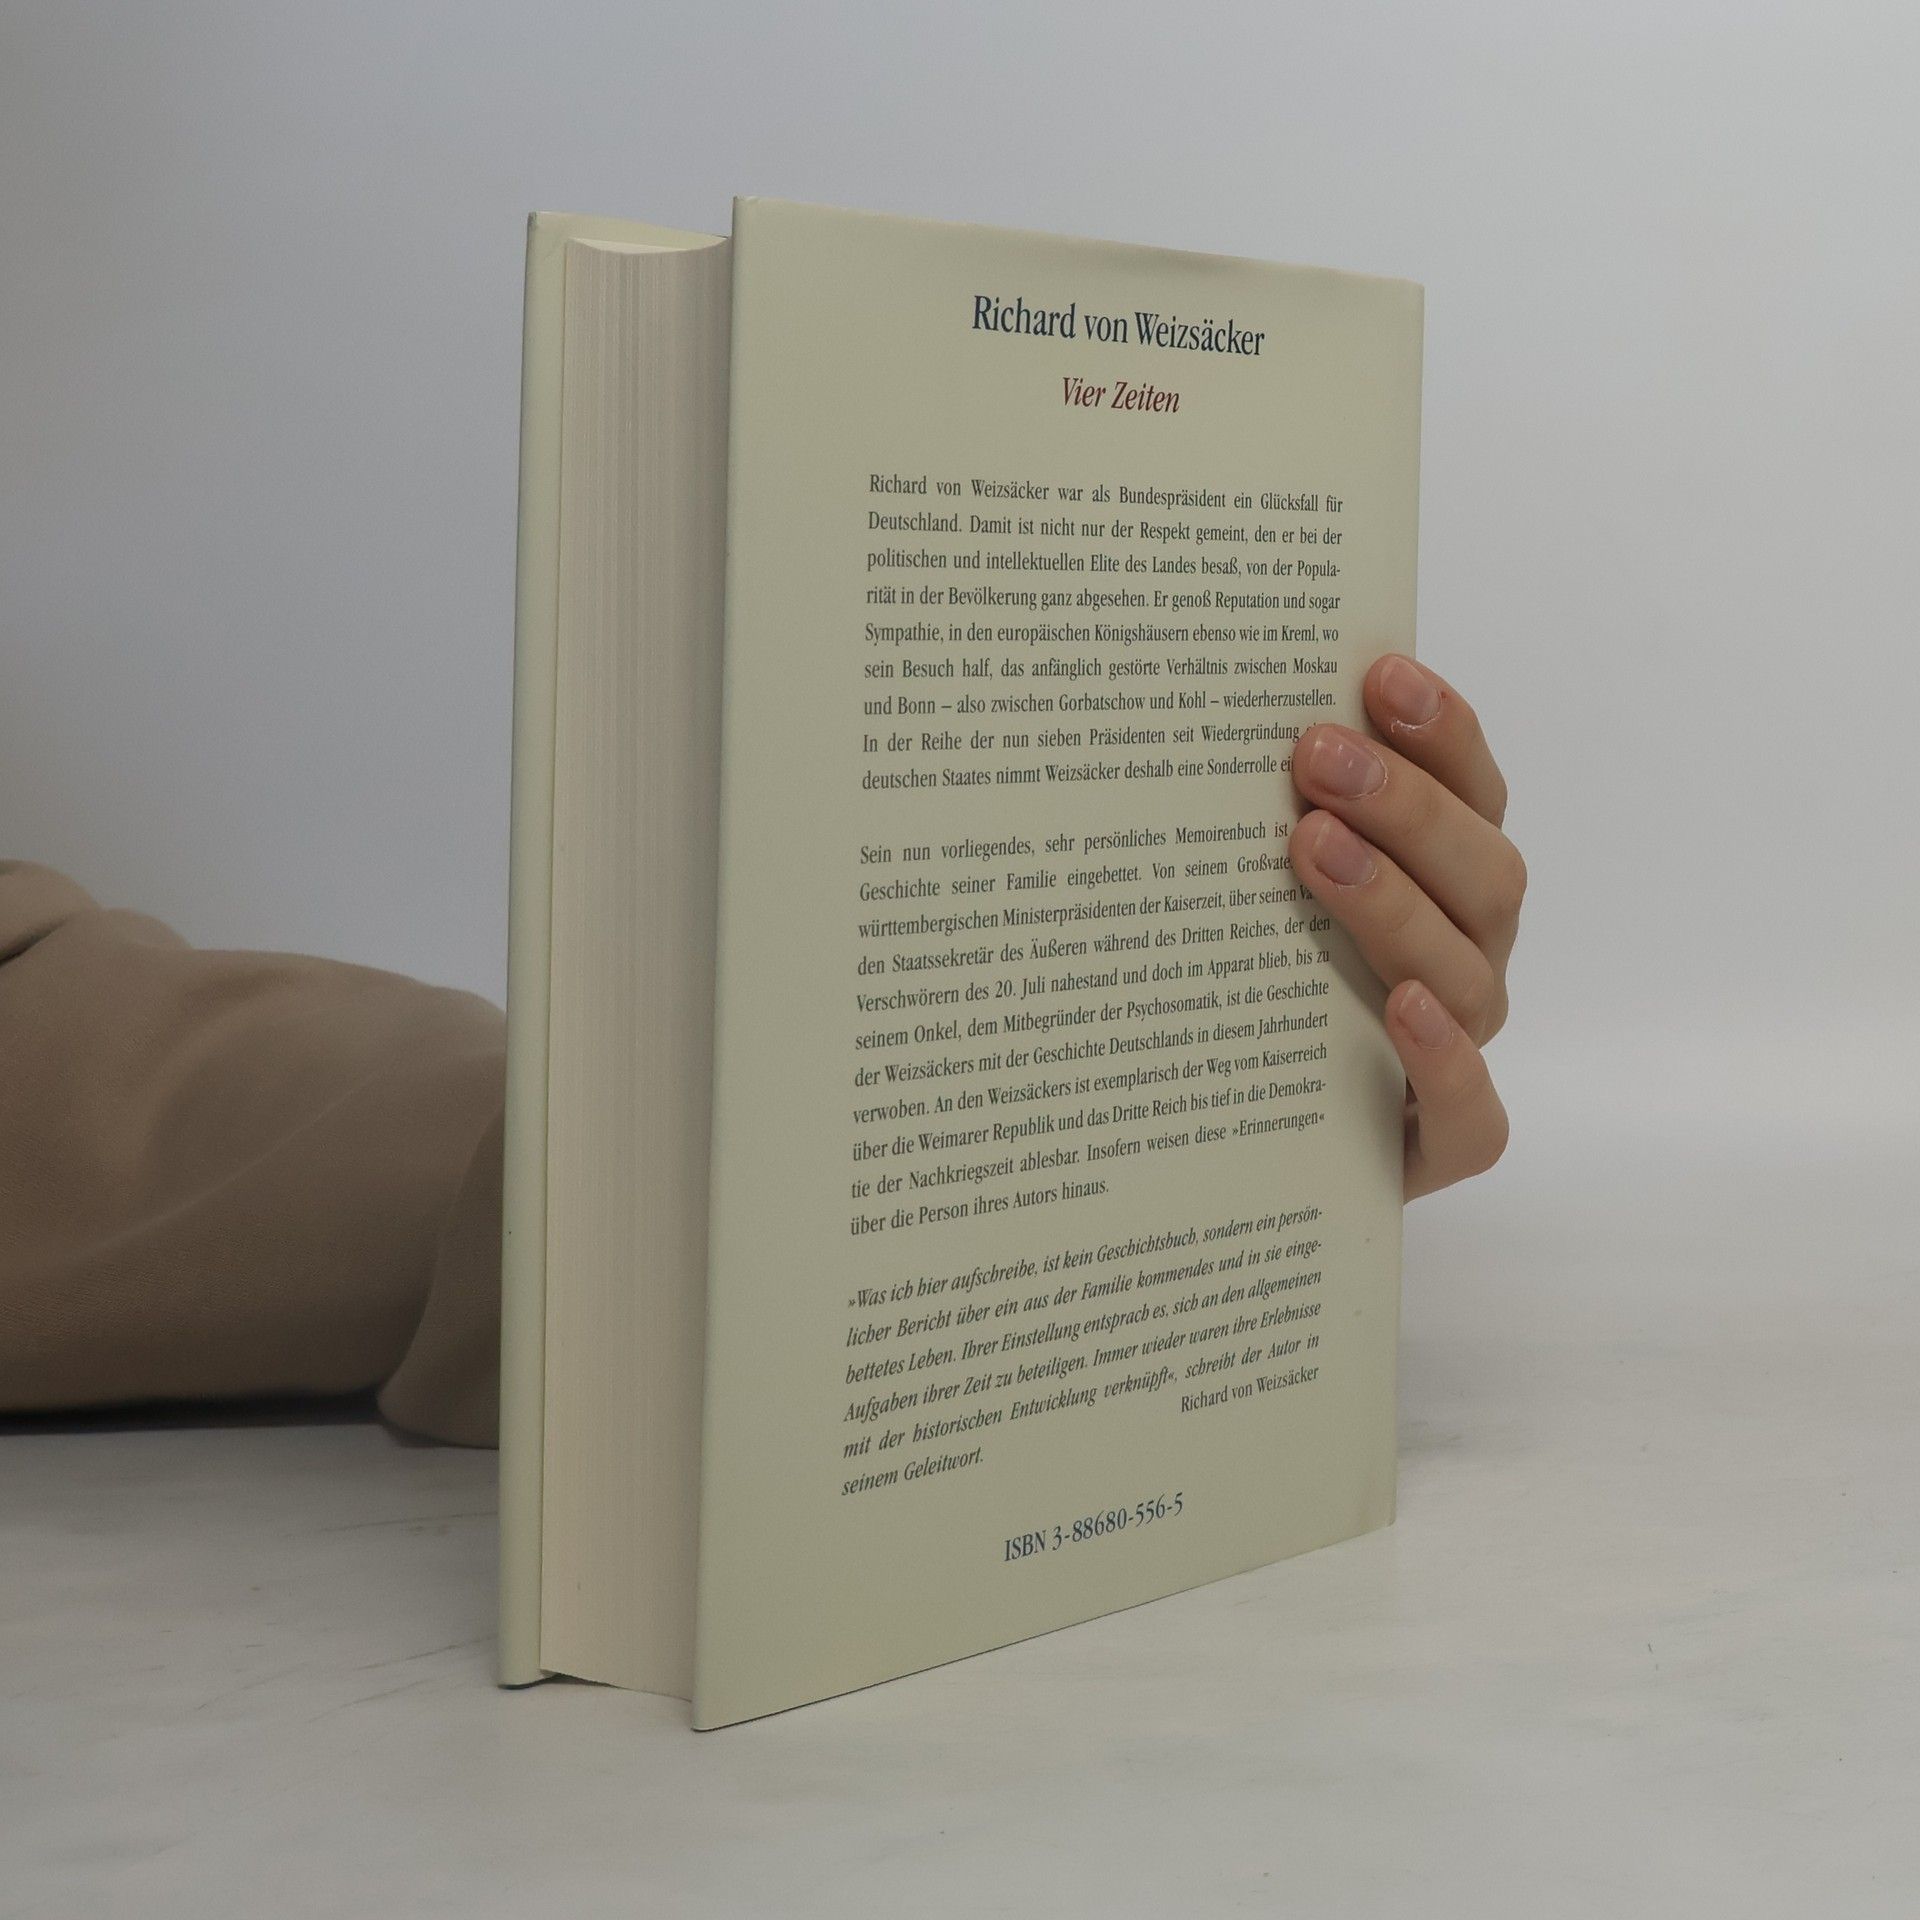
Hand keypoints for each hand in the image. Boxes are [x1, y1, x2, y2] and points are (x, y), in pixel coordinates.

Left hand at [1287, 655, 1522, 1198]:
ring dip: (1395, 900)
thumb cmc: (1255, 991)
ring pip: (1466, 971)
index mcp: (1444, 885)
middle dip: (1404, 804)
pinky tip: (1402, 1007)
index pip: (1472, 793)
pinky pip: (1472, 1112)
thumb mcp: (1259, 895)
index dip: (1442, 732)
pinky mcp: (1438, 1147)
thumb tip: (1215, 715)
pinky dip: (1446, 1057)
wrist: (1243, 1143)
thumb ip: (1274, 819)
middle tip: (1315, 756)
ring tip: (1314, 849)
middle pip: (1480, 871)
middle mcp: (1465, 958)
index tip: (1379, 674)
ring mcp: (1459, 1051)